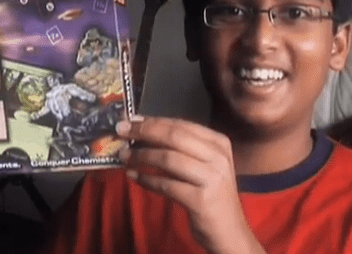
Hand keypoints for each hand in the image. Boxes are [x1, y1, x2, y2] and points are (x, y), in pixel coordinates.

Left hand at [116, 116, 264, 253]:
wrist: (229, 230)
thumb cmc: (211, 194)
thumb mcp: (204, 165)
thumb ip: (180, 148)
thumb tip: (143, 129)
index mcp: (219, 142)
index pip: (181, 125)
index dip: (153, 121)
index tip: (130, 120)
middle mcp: (218, 156)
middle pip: (174, 137)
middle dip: (144, 132)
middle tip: (121, 132)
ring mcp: (212, 177)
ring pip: (169, 159)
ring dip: (141, 156)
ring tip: (124, 157)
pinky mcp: (202, 199)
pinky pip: (166, 185)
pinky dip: (147, 179)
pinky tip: (134, 177)